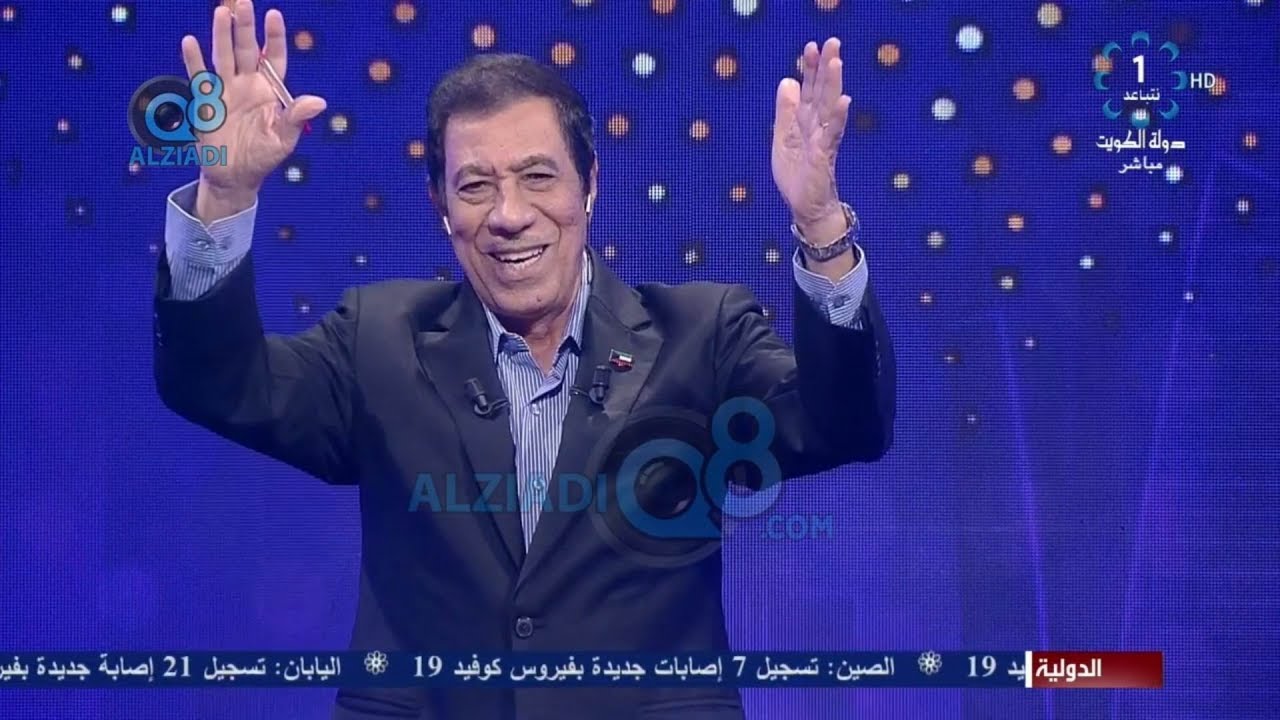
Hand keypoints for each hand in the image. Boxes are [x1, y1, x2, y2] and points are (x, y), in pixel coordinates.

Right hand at [181, 0, 325, 217]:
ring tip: (222, 12)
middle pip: (247, 49)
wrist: (234, 176)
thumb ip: (295, 118)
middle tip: (243, 1)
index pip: (273, 58)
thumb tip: (318, 102)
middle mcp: (248, 85)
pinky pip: (199, 77)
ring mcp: (226, 90)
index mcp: (270, 91)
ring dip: (222, 35)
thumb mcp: (283, 141)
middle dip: (245, 26)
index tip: (273, 15)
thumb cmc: (262, 158)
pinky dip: (194, 60)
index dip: (274, 37)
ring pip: (224, 56)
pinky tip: (190, 41)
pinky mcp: (207, 102)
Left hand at [771, 38, 851, 242]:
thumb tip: (787, 81)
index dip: (809, 70)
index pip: (808, 90)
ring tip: (836, 62)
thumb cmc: (797, 176)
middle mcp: (817, 127)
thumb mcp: (783, 139)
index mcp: (805, 122)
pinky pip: (833, 134)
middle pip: (822, 92)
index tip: (811, 46)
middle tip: (832, 42)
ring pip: (829, 108)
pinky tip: (843, 101)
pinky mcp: (825, 156)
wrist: (807, 208)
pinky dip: (837, 117)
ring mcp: (823, 140)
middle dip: (825, 68)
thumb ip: (785, 112)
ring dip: (833, 85)